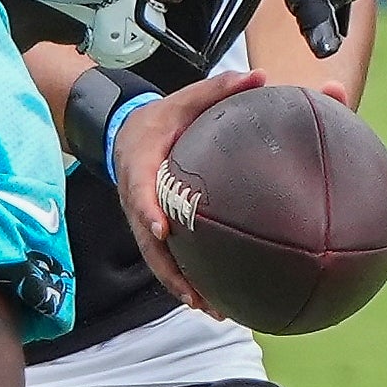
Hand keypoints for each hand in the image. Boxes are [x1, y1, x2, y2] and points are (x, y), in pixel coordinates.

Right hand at [110, 68, 270, 316]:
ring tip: (210, 308)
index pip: (139, 192)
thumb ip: (218, 88)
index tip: (163, 230)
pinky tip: (212, 299)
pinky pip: (166, 259)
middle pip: (148, 244)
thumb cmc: (160, 119)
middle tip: (197, 296)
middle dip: (170, 273)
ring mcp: (143, 220)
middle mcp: (137, 201)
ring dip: (180, 286)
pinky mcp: (153, 230)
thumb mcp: (184, 99)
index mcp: (140, 167)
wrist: (126, 133)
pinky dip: (184, 280)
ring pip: (157, 260)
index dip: (147, 212)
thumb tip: (261, 77)